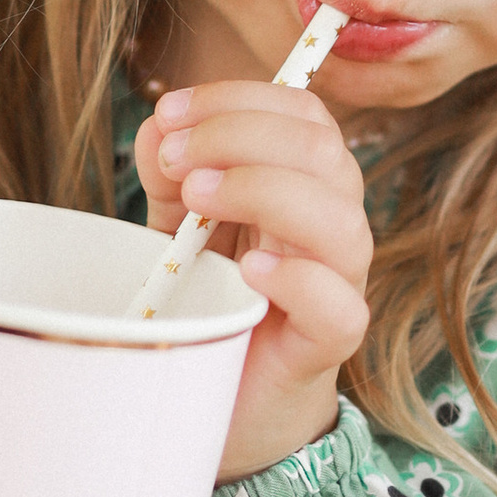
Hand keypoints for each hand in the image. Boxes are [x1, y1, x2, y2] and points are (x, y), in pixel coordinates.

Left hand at [139, 79, 371, 479]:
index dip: (238, 99)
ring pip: (340, 221)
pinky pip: (340, 305)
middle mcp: (332, 223)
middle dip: (240, 136)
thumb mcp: (180, 223)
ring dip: (263, 191)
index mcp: (305, 182)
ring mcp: (338, 282)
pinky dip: (297, 278)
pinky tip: (248, 270)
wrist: (225, 397)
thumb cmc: (213, 300)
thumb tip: (156, 126)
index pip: (302, 114)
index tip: (169, 113)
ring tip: (199, 201)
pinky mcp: (329, 343)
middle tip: (177, 162)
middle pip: (322, 150)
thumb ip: (171, 173)